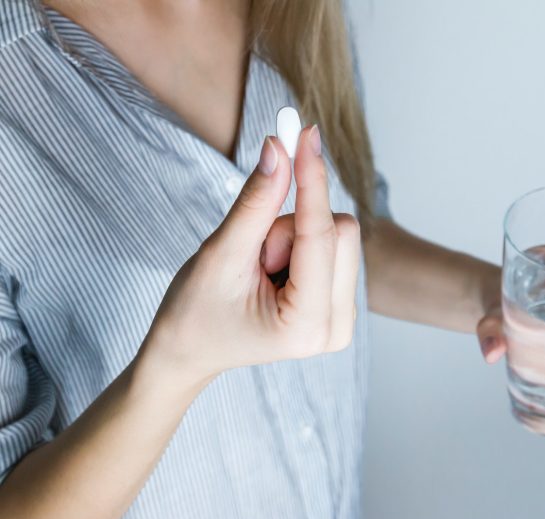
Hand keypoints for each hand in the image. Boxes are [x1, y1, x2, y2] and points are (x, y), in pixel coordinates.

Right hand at [140, 125, 360, 385]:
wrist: (191, 350)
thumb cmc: (195, 312)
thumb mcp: (221, 254)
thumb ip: (255, 202)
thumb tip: (279, 147)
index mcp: (306, 326)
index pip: (320, 234)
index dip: (311, 179)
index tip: (306, 132)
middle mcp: (337, 328)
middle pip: (341, 231)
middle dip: (291, 226)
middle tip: (255, 254)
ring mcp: (342, 318)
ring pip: (338, 235)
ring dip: (293, 237)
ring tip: (260, 269)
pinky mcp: (340, 304)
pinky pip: (333, 246)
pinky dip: (301, 245)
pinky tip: (275, 272)